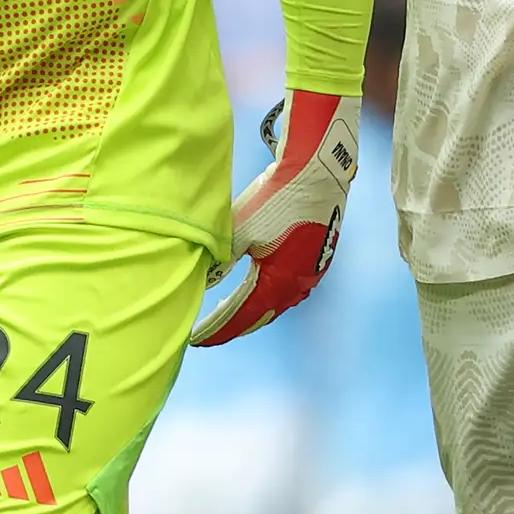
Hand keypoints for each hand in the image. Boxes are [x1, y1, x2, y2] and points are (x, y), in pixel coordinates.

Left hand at [194, 91, 357, 343]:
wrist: (317, 173)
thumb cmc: (276, 198)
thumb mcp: (240, 230)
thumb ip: (222, 262)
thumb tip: (203, 284)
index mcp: (277, 281)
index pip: (240, 315)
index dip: (216, 329)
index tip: (196, 340)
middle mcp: (297, 285)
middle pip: (259, 316)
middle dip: (232, 326)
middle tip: (208, 334)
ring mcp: (310, 274)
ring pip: (276, 305)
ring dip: (252, 314)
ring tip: (229, 317)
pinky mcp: (316, 260)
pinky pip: (289, 290)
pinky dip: (269, 298)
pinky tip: (260, 291)